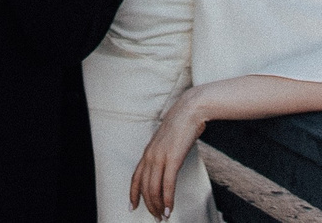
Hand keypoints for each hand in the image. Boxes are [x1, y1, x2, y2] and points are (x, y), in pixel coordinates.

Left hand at [130, 86, 206, 218]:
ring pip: (154, 189)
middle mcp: (150, 156)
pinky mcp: (173, 159)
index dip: (133, 194)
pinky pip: (167, 185)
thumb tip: (166, 166)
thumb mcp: (167, 141)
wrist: (190, 110)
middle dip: (149, 205)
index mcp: (148, 152)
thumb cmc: (182, 124)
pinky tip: (169, 209)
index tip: (132, 206)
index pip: (135, 177)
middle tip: (156, 217)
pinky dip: (167, 200)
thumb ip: (163, 153)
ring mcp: (160, 157)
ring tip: (162, 216)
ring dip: (158, 206)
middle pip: (145, 187)